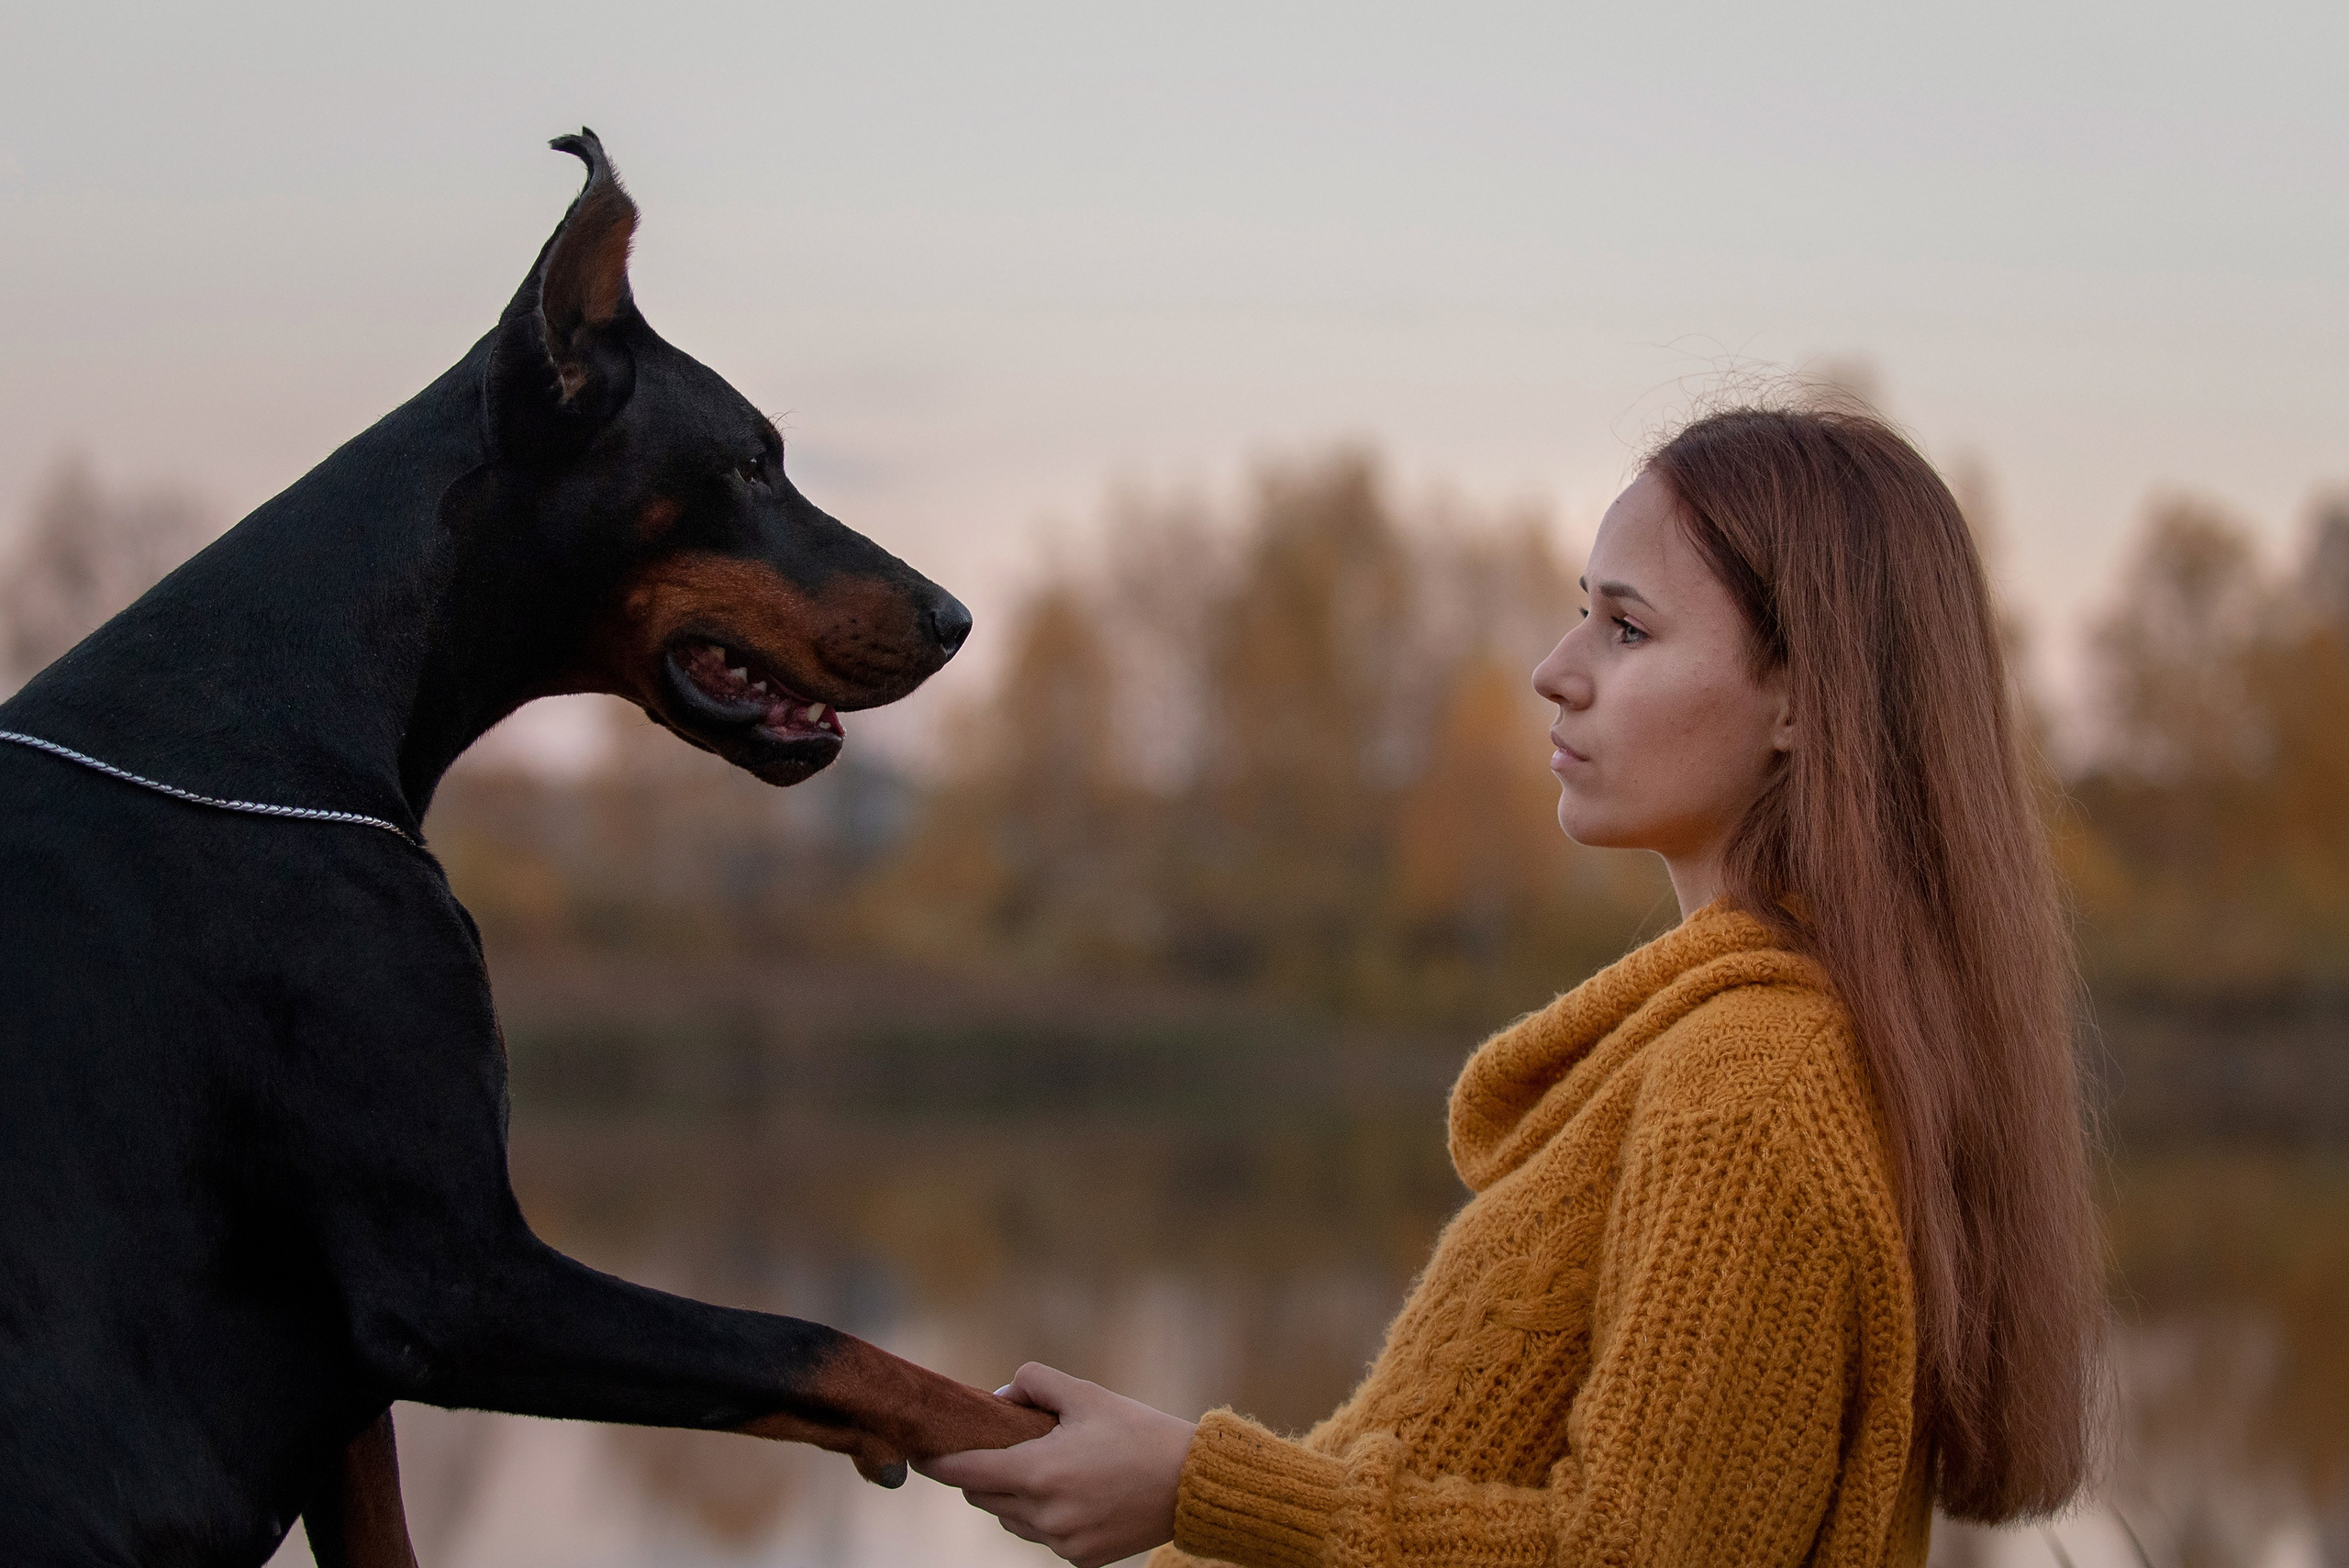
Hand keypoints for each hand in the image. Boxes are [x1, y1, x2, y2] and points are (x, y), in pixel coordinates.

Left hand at [917, 1362, 1196, 1567]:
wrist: (1191, 1483)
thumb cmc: (1138, 1431)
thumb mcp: (1085, 1393)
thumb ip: (1032, 1383)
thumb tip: (998, 1399)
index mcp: (1040, 1472)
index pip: (967, 1472)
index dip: (939, 1464)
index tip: (921, 1455)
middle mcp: (1045, 1514)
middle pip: (982, 1497)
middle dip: (982, 1472)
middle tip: (999, 1448)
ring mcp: (1062, 1542)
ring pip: (1009, 1519)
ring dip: (1012, 1495)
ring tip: (1046, 1467)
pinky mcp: (1080, 1559)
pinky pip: (1041, 1536)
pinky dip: (1043, 1515)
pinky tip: (1074, 1492)